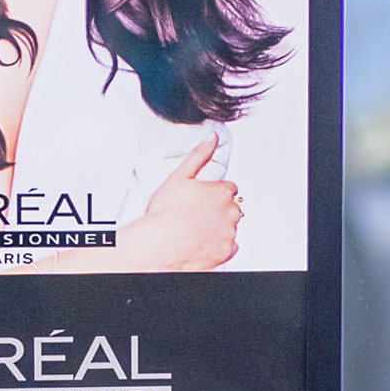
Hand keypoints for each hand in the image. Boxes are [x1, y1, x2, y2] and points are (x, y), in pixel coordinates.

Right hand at [112, 133, 241, 269]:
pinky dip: (218, 246)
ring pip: (230, 228)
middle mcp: (230, 212)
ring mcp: (229, 233)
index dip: (213, 193)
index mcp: (222, 192)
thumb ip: (199, 155)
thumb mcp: (179, 176)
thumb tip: (212, 138)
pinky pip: (228, 247)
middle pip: (231, 208)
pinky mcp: (226, 252)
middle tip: (196, 215)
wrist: (158, 246)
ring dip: (218, 228)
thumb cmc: (165, 215)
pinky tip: (202, 243)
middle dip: (218, 210)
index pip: (228, 189)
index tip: (201, 199)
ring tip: (196, 230)